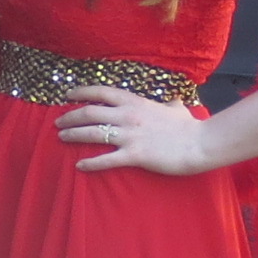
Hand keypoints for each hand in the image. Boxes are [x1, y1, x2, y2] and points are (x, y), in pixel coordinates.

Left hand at [57, 84, 211, 174]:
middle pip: (89, 112)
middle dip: (70, 116)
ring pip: (93, 133)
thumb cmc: (188, 127)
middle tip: (58, 122)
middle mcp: (128, 115)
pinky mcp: (134, 155)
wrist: (200, 143)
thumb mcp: (175, 108)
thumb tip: (173, 101)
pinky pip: (106, 159)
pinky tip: (79, 165)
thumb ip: (169, 104)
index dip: (80, 92)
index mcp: (135, 101)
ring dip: (73, 135)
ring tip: (61, 137)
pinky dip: (90, 162)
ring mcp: (130, 135)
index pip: (101, 92)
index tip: (67, 95)